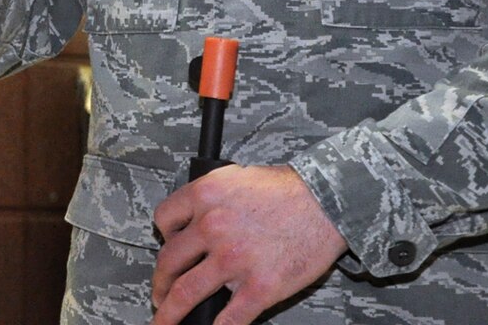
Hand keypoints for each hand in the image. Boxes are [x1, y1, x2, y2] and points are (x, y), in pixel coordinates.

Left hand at [149, 165, 345, 324]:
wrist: (328, 201)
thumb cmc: (288, 189)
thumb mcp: (235, 177)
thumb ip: (210, 200)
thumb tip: (194, 223)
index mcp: (204, 196)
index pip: (164, 220)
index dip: (163, 237)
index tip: (166, 247)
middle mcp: (212, 227)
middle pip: (169, 262)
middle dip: (159, 282)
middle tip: (159, 293)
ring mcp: (233, 259)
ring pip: (185, 293)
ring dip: (170, 312)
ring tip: (165, 321)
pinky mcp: (259, 287)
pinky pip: (228, 318)